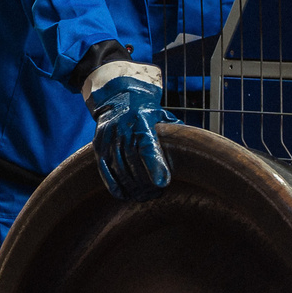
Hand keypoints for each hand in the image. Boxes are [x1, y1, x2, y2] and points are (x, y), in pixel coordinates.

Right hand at [85, 61, 172, 200]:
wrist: (117, 96)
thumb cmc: (146, 110)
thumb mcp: (162, 116)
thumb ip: (174, 133)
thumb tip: (193, 150)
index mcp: (141, 120)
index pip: (147, 146)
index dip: (154, 165)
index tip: (163, 182)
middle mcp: (122, 128)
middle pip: (132, 161)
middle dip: (145, 182)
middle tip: (156, 193)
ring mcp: (107, 137)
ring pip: (119, 168)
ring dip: (132, 186)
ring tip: (144, 196)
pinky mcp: (98, 145)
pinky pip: (104, 169)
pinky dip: (114, 185)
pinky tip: (124, 195)